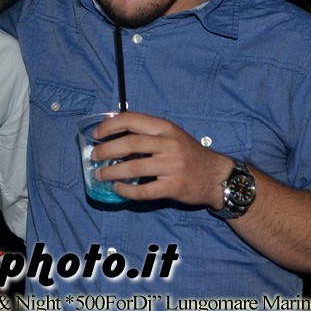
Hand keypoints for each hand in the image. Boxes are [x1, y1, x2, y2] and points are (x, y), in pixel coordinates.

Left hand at [90, 111, 232, 206]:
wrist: (216, 176)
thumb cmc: (188, 154)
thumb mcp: (170, 135)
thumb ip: (146, 131)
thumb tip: (111, 125)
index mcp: (165, 127)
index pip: (132, 119)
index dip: (110, 125)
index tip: (96, 134)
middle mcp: (168, 144)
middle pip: (130, 143)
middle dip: (106, 149)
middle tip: (94, 156)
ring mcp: (172, 166)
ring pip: (134, 167)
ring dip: (112, 172)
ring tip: (100, 174)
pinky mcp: (173, 186)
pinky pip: (144, 190)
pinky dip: (126, 190)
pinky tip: (118, 188)